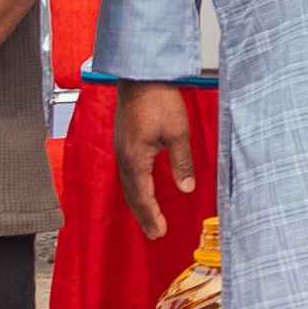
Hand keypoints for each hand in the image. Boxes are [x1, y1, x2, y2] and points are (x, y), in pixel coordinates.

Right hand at [118, 79, 204, 230]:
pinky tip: (141, 187)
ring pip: (127, 184)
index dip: (151, 216)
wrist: (140, 75)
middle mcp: (124, 157)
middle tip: (154, 233)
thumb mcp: (178, 132)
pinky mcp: (123, 140)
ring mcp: (121, 148)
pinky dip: (134, 186)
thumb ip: (182, 162)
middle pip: (132, 194)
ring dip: (138, 202)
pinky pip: (127, 171)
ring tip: (148, 217)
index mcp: (135, 159)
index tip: (159, 232)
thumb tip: (186, 188)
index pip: (143, 196)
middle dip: (143, 215)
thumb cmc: (158, 99)